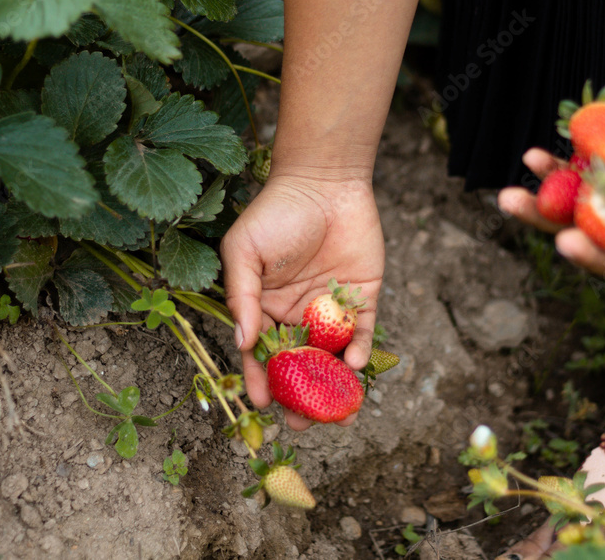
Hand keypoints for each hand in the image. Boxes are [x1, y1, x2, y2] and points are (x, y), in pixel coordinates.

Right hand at [221, 175, 384, 429]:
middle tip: (303, 424)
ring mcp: (332, 309)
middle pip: (299, 365)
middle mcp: (298, 314)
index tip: (263, 405)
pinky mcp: (363, 300)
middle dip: (301, 396)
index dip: (261, 380)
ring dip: (335, 386)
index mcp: (266, 307)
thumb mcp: (245, 251)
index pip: (262, 353)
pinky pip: (362, 333)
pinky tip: (353, 365)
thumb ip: (242, 296)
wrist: (325, 181)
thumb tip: (241, 343)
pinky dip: (359, 351)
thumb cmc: (276, 212)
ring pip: (333, 358)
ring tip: (339, 414)